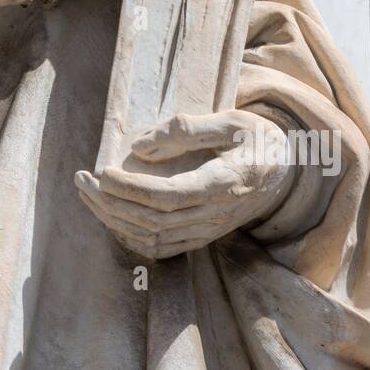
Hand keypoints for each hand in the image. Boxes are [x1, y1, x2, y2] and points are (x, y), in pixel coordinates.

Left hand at [75, 110, 292, 259]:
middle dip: (110, 203)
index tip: (102, 172)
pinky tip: (111, 216)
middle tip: (82, 180)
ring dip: (114, 220)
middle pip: (153, 221)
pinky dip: (131, 236)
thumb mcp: (232, 121)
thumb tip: (140, 148)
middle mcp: (216, 214)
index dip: (131, 188)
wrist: (287, 173)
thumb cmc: (257, 140)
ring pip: (153, 238)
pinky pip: (162, 248)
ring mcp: (209, 230)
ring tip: (88, 195)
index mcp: (224, 184)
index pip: (168, 196)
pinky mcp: (203, 237)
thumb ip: (187, 130)